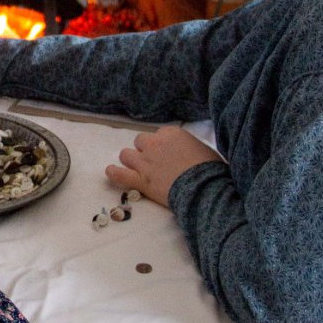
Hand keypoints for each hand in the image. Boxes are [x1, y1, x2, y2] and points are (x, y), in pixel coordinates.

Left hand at [105, 126, 222, 206]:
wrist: (205, 189)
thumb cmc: (211, 169)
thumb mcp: (203, 149)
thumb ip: (189, 146)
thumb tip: (189, 151)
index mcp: (171, 133)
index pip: (159, 134)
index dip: (162, 145)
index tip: (168, 154)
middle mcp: (154, 144)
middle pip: (141, 142)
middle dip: (146, 151)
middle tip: (155, 163)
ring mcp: (145, 162)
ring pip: (127, 155)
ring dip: (132, 161)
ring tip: (139, 169)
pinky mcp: (140, 180)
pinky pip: (119, 174)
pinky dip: (114, 173)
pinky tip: (111, 172)